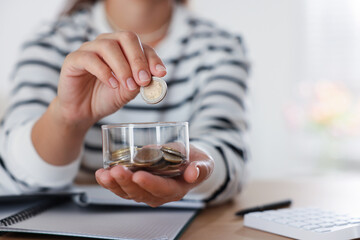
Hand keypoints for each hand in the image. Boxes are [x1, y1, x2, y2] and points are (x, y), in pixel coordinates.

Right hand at [56, 31, 166, 128]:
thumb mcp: (128, 92)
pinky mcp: (74, 59)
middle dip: (138, 59)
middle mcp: (106, 43)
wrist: (82, 111)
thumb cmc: (106, 97)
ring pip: (108, 46)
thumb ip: (139, 83)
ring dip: (122, 67)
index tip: (161, 73)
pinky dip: (104, 72)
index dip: (153, 58)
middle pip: (126, 37)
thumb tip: (151, 77)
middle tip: (143, 80)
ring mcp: (89, 49)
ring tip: (128, 85)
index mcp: (123, 48)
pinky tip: (112, 84)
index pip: (142, 45)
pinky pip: (90, 58)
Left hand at [95, 144, 213, 206]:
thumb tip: (193, 172)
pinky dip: (110, 183)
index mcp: (176, 189)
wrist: (188, 163)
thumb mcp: (204, 163)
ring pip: (128, 192)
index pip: (162, 189)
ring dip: (114, 184)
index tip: (139, 175)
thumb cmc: (195, 162)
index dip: (150, 183)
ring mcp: (146, 192)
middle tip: (116, 170)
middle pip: (141, 193)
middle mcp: (159, 194)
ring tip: (104, 174)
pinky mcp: (137, 186)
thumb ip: (200, 168)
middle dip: (127, 182)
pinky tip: (101, 175)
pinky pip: (122, 188)